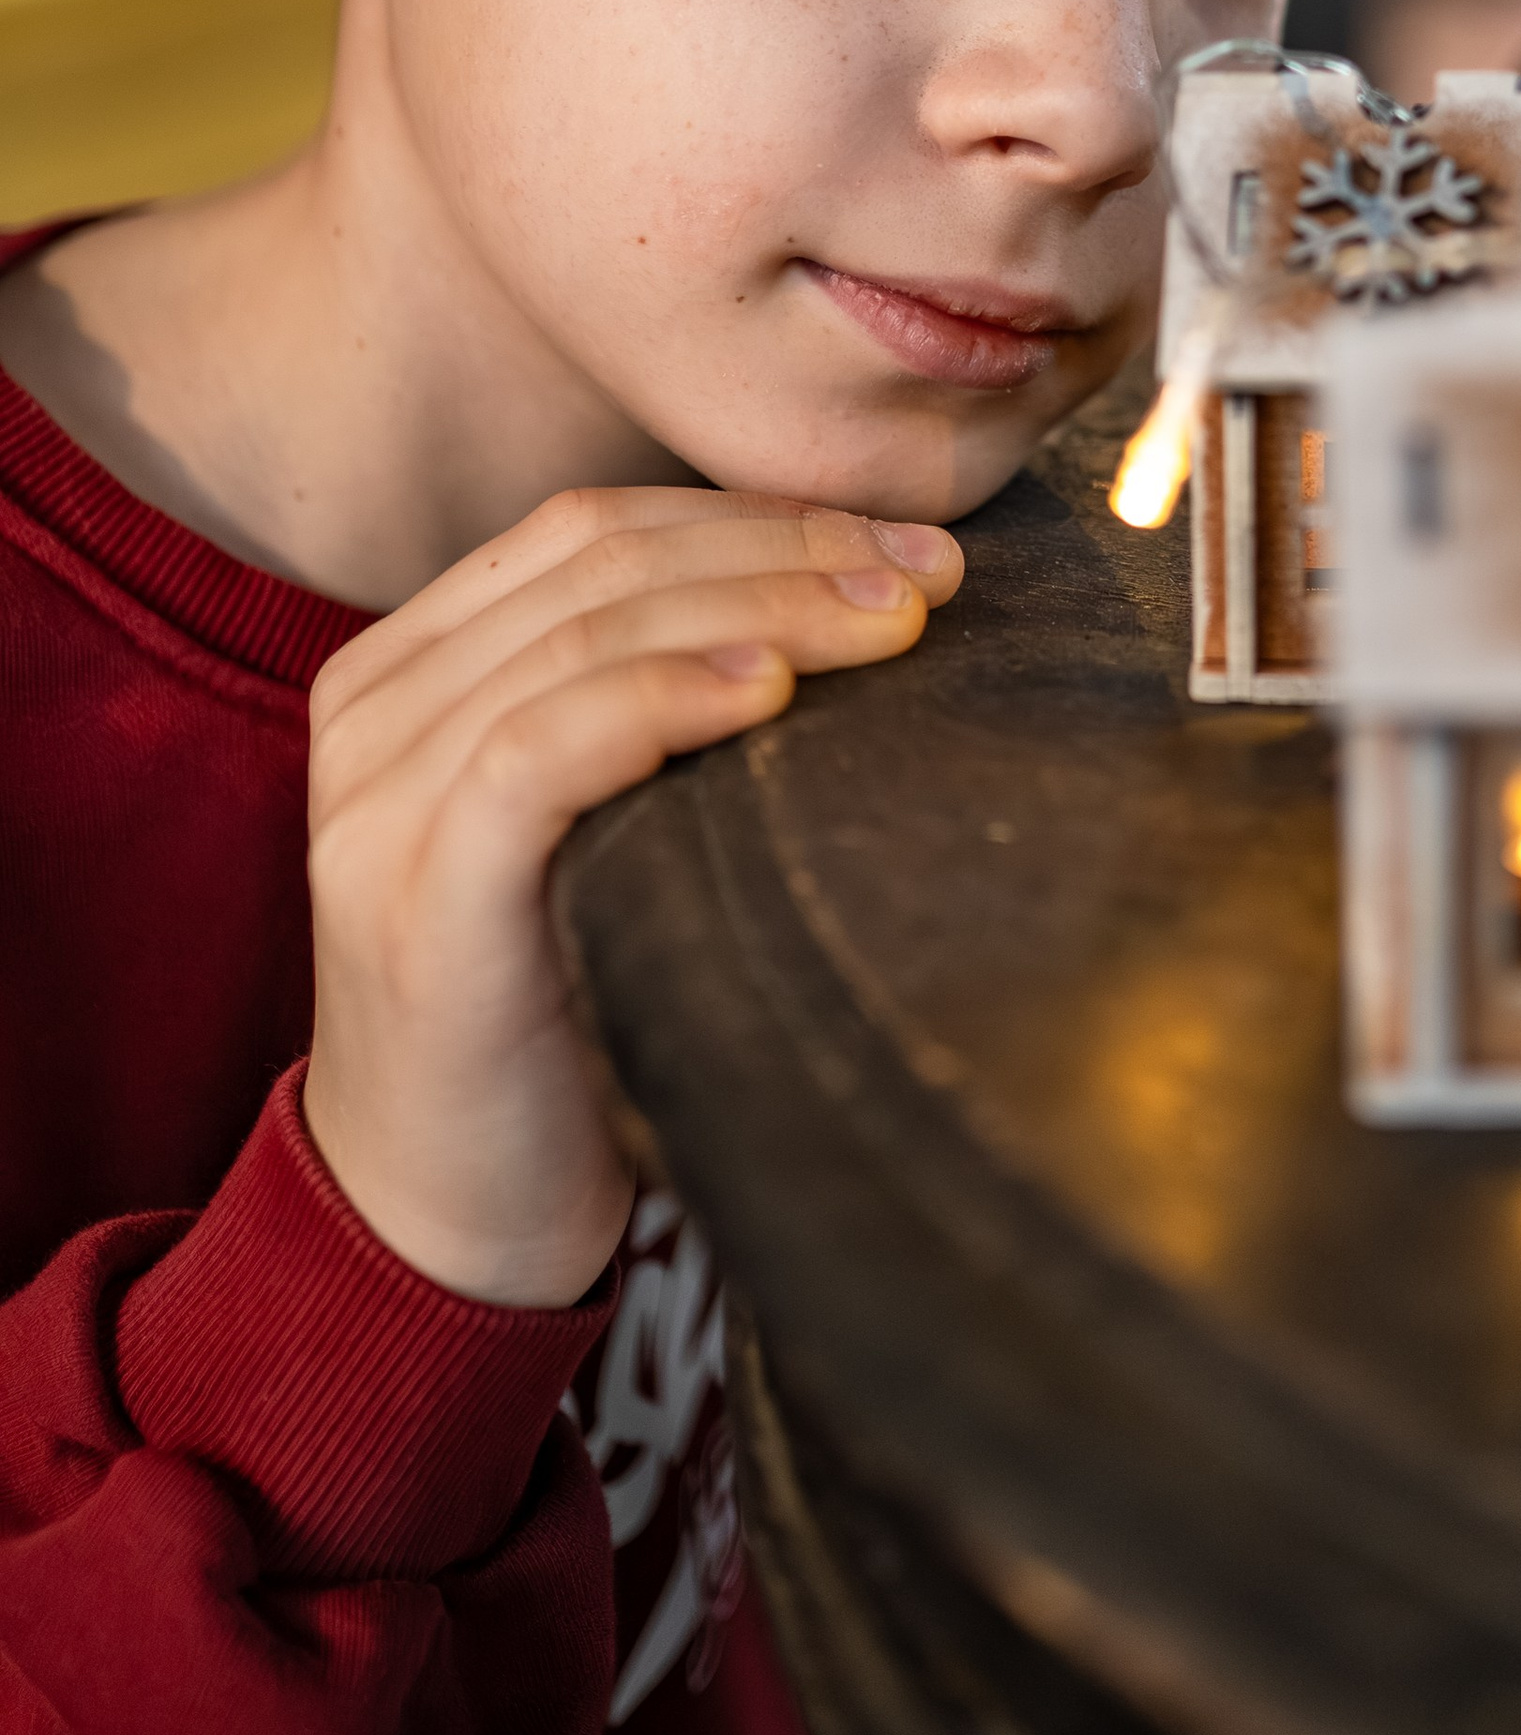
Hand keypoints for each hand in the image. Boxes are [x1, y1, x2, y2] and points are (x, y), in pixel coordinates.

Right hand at [300, 486, 962, 1305]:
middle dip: (785, 549)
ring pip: (584, 634)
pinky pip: (538, 749)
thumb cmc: (566, 1013)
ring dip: (761, 608)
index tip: (910, 541)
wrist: (445, 1218)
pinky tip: (769, 692)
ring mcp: (378, 798)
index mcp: (411, 668)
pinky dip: (664, 701)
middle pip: (600, 563)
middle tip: (930, 573)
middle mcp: (375, 710)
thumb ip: (661, 709)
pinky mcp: (411, 890)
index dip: (757, 516)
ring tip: (890, 620)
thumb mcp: (606, 826)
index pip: (596, 531)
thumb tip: (871, 601)